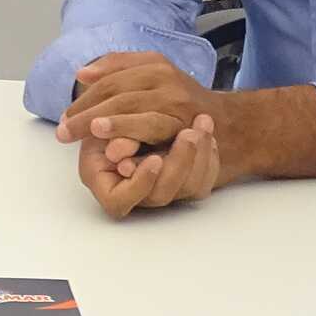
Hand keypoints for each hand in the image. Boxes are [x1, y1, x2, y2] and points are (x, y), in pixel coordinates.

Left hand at [58, 51, 233, 171]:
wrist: (234, 125)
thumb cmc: (184, 102)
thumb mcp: (156, 74)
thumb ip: (119, 67)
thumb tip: (82, 73)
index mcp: (155, 66)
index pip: (110, 81)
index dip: (84, 99)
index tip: (63, 117)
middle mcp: (168, 82)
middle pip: (118, 96)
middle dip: (87, 115)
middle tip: (64, 132)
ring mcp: (180, 106)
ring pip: (137, 112)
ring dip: (112, 125)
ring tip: (88, 134)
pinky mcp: (188, 129)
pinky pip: (157, 135)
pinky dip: (134, 141)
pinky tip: (115, 151)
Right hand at [77, 112, 221, 218]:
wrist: (131, 115)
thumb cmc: (109, 121)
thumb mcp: (106, 122)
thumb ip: (113, 134)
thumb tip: (112, 145)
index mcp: (106, 184)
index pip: (118, 201)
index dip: (139, 183)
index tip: (155, 159)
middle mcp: (136, 193)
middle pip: (161, 195)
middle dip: (178, 163)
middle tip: (188, 134)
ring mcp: (162, 190)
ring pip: (188, 189)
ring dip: (199, 155)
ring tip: (202, 122)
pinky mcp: (184, 183)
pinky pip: (204, 179)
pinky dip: (209, 155)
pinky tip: (205, 132)